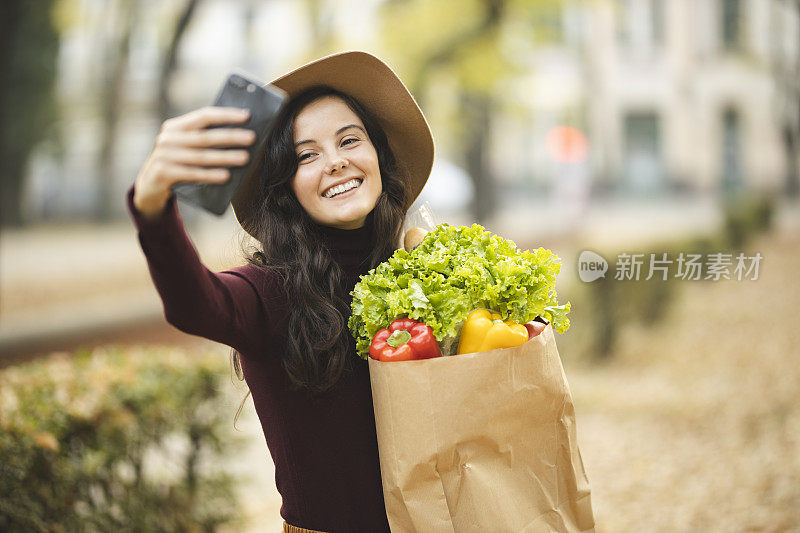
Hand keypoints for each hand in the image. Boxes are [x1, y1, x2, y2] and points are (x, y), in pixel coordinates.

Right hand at [132, 106, 255, 216]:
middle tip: (251, 138)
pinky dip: (210, 175)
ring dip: (225, 157)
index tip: (247, 116)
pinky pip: (192, 173)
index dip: (226, 115)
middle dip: (230, 136)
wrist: (149, 187)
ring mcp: (163, 156)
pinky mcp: (162, 173)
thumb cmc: (177, 165)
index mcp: (175, 127)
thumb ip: (202, 139)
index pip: (203, 116)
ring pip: (201, 156)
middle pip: (205, 136)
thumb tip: (239, 134)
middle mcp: (167, 138)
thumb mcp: (185, 148)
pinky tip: (226, 176)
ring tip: (245, 158)